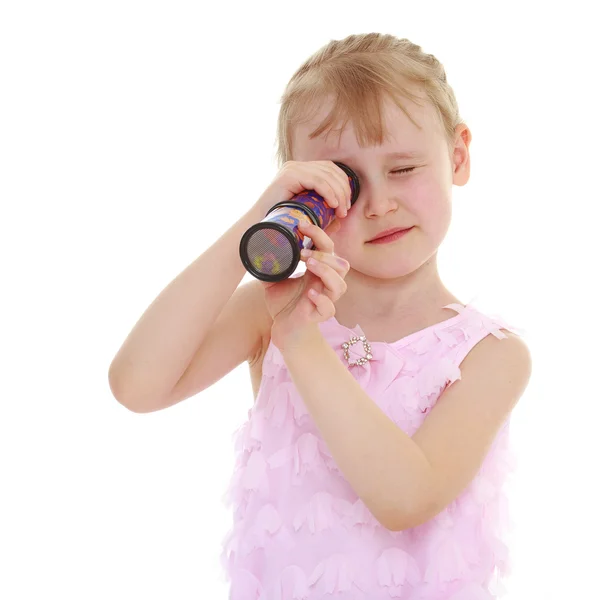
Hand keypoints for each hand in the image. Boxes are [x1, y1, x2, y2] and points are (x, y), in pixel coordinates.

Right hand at [253, 160, 352, 219]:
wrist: (259, 225)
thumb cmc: (281, 223)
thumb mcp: (305, 213)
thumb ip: (321, 211)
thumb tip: (340, 215)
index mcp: (300, 170)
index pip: (330, 169)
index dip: (343, 185)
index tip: (347, 205)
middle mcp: (296, 166)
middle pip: (330, 170)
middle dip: (343, 190)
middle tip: (345, 210)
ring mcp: (292, 169)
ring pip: (326, 175)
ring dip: (339, 194)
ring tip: (341, 211)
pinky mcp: (289, 176)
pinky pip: (317, 181)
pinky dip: (329, 192)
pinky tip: (333, 205)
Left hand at [260, 218, 349, 350]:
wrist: (285, 330)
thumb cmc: (284, 304)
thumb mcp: (273, 280)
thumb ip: (269, 264)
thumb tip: (254, 246)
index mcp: (318, 272)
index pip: (327, 247)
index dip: (318, 234)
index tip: (301, 225)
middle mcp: (325, 284)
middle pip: (342, 264)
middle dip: (324, 254)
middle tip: (303, 252)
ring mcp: (325, 300)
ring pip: (340, 284)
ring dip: (326, 271)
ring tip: (308, 265)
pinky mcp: (319, 316)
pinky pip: (329, 308)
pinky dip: (321, 300)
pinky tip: (309, 294)